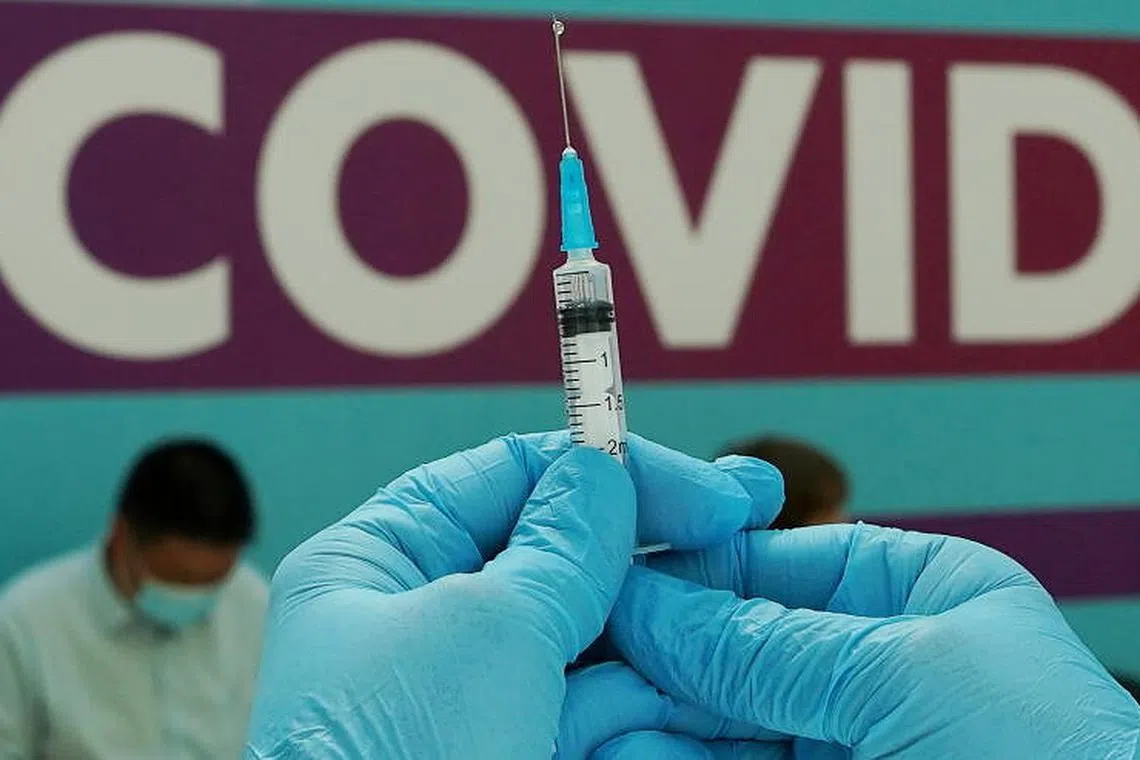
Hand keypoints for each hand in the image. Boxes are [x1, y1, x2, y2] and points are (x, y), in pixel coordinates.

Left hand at [242, 432, 781, 758]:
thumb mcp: (489, 627)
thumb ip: (561, 541)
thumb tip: (601, 473)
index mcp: (382, 563)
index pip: (509, 476)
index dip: (611, 470)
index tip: (707, 489)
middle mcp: (427, 621)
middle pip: (562, 553)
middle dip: (655, 542)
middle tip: (752, 515)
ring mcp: (481, 693)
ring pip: (596, 632)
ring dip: (672, 622)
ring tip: (750, 606)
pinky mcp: (522, 749)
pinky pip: (603, 705)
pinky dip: (657, 697)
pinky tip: (714, 692)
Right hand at [577, 521, 1139, 758]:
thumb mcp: (909, 675)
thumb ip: (770, 642)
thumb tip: (653, 605)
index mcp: (922, 597)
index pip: (778, 560)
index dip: (695, 569)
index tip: (617, 578)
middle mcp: (876, 667)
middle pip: (738, 643)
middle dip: (662, 652)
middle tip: (587, 653)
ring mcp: (845, 744)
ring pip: (720, 718)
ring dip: (651, 712)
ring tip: (591, 708)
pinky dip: (670, 758)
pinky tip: (628, 751)